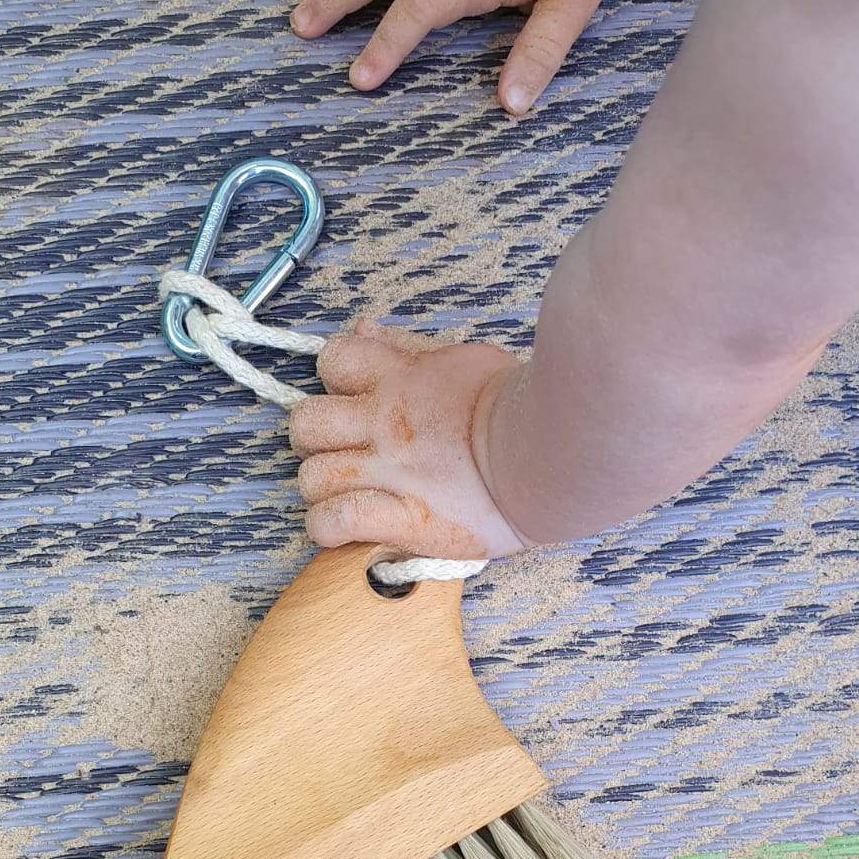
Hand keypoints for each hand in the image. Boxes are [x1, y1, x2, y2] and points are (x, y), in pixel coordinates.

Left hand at [290, 319, 528, 558]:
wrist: (552, 450)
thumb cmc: (518, 405)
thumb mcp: (461, 359)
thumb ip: (406, 349)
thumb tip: (361, 328)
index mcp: (400, 380)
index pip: (334, 359)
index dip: (333, 381)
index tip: (351, 401)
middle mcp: (385, 423)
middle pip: (306, 423)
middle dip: (314, 440)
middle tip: (342, 453)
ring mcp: (391, 472)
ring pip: (312, 476)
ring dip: (320, 489)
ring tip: (345, 494)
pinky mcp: (404, 518)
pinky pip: (336, 521)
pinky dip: (328, 528)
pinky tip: (341, 529)